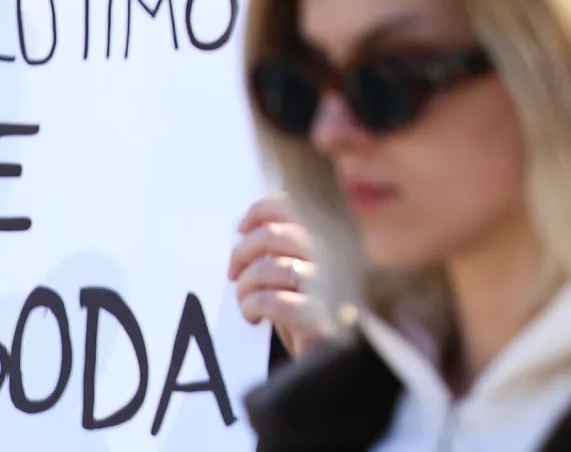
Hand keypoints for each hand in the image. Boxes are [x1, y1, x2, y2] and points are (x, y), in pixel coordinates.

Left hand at [229, 193, 333, 356]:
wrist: (336, 365)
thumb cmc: (314, 317)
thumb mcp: (302, 275)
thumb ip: (286, 248)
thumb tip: (247, 229)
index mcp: (333, 237)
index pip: (293, 205)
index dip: (260, 212)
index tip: (241, 229)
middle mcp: (336, 256)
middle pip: (274, 235)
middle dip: (243, 252)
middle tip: (233, 273)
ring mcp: (331, 287)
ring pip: (269, 267)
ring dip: (245, 285)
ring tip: (245, 302)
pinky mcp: (320, 318)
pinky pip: (272, 301)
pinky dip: (253, 305)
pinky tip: (253, 316)